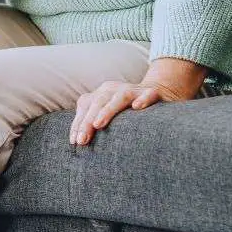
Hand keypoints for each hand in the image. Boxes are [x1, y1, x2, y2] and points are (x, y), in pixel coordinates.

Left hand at [69, 76, 198, 146]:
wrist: (157, 93)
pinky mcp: (152, 93)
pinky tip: (137, 107)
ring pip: (119, 97)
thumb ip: (94, 122)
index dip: (78, 123)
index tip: (74, 142)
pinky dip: (142, 99)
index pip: (85, 106)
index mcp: (101, 93)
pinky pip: (148, 94)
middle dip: (88, 122)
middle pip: (98, 102)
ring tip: (98, 124)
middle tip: (82, 140)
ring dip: (107, 110)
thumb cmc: (126, 111)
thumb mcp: (108, 113)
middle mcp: (114, 89)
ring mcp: (133, 89)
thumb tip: (77, 143)